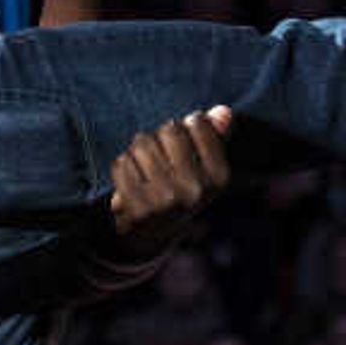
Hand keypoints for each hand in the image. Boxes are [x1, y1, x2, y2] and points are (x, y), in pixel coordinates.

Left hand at [103, 106, 235, 264]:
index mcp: (219, 177)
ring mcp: (167, 200)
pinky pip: (122, 163)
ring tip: (143, 167)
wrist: (151, 233)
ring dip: (138, 150)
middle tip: (158, 156)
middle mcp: (197, 190)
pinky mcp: (138, 208)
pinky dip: (122, 166)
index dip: (184, 127)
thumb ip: (213, 136)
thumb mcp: (203, 166)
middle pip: (169, 130)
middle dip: (160, 136)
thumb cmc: (179, 188)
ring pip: (142, 143)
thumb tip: (223, 111)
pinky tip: (129, 180)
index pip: (197, 123)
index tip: (180, 144)